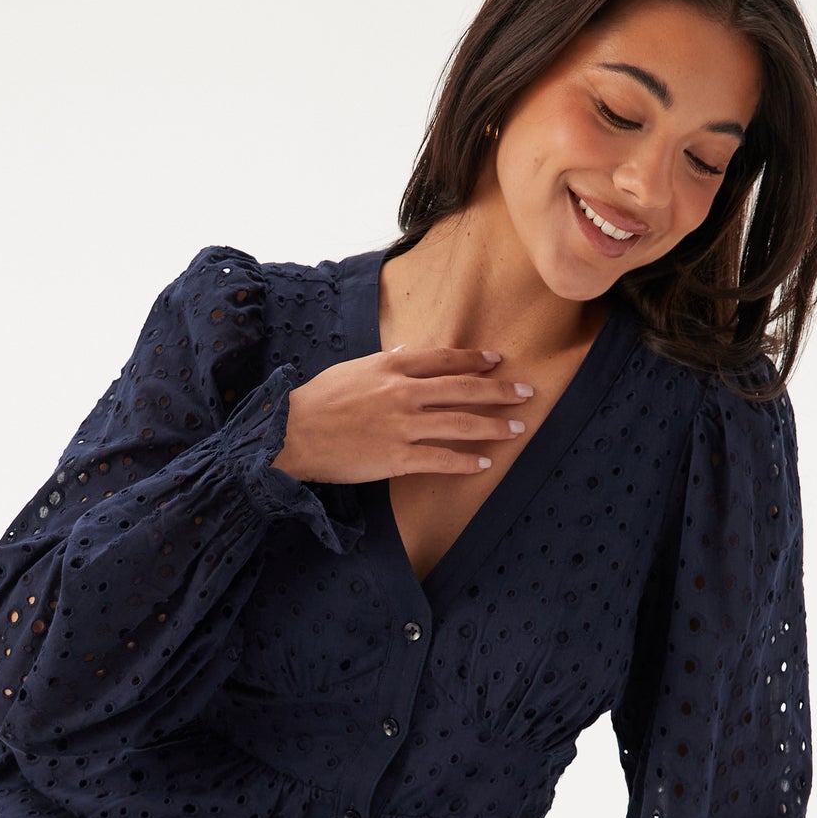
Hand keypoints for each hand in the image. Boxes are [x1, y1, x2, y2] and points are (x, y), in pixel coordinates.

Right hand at [275, 346, 531, 484]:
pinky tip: (484, 462)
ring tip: (516, 428)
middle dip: (498, 391)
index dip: (473, 360)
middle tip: (526, 392)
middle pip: (462, 389)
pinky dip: (465, 461)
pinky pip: (440, 459)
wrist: (290, 434)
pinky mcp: (396, 457)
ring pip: (459, 423)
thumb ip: (383, 364)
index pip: (443, 359)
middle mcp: (402, 393)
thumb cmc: (317, 402)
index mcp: (391, 368)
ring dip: (492, 425)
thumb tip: (405, 355)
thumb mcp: (352, 371)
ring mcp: (401, 426)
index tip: (496, 360)